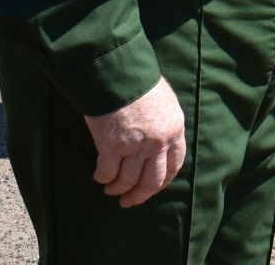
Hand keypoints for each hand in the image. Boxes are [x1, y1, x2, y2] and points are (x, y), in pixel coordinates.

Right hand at [84, 77, 185, 208]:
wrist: (120, 74)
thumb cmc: (141, 83)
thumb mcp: (165, 103)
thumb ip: (164, 125)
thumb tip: (159, 142)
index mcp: (174, 130)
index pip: (174, 166)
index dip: (163, 182)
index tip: (153, 188)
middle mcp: (157, 143)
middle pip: (152, 182)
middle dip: (140, 196)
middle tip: (130, 201)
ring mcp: (134, 146)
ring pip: (128, 181)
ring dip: (118, 189)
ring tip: (111, 191)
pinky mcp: (111, 146)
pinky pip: (107, 172)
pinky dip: (103, 178)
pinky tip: (100, 178)